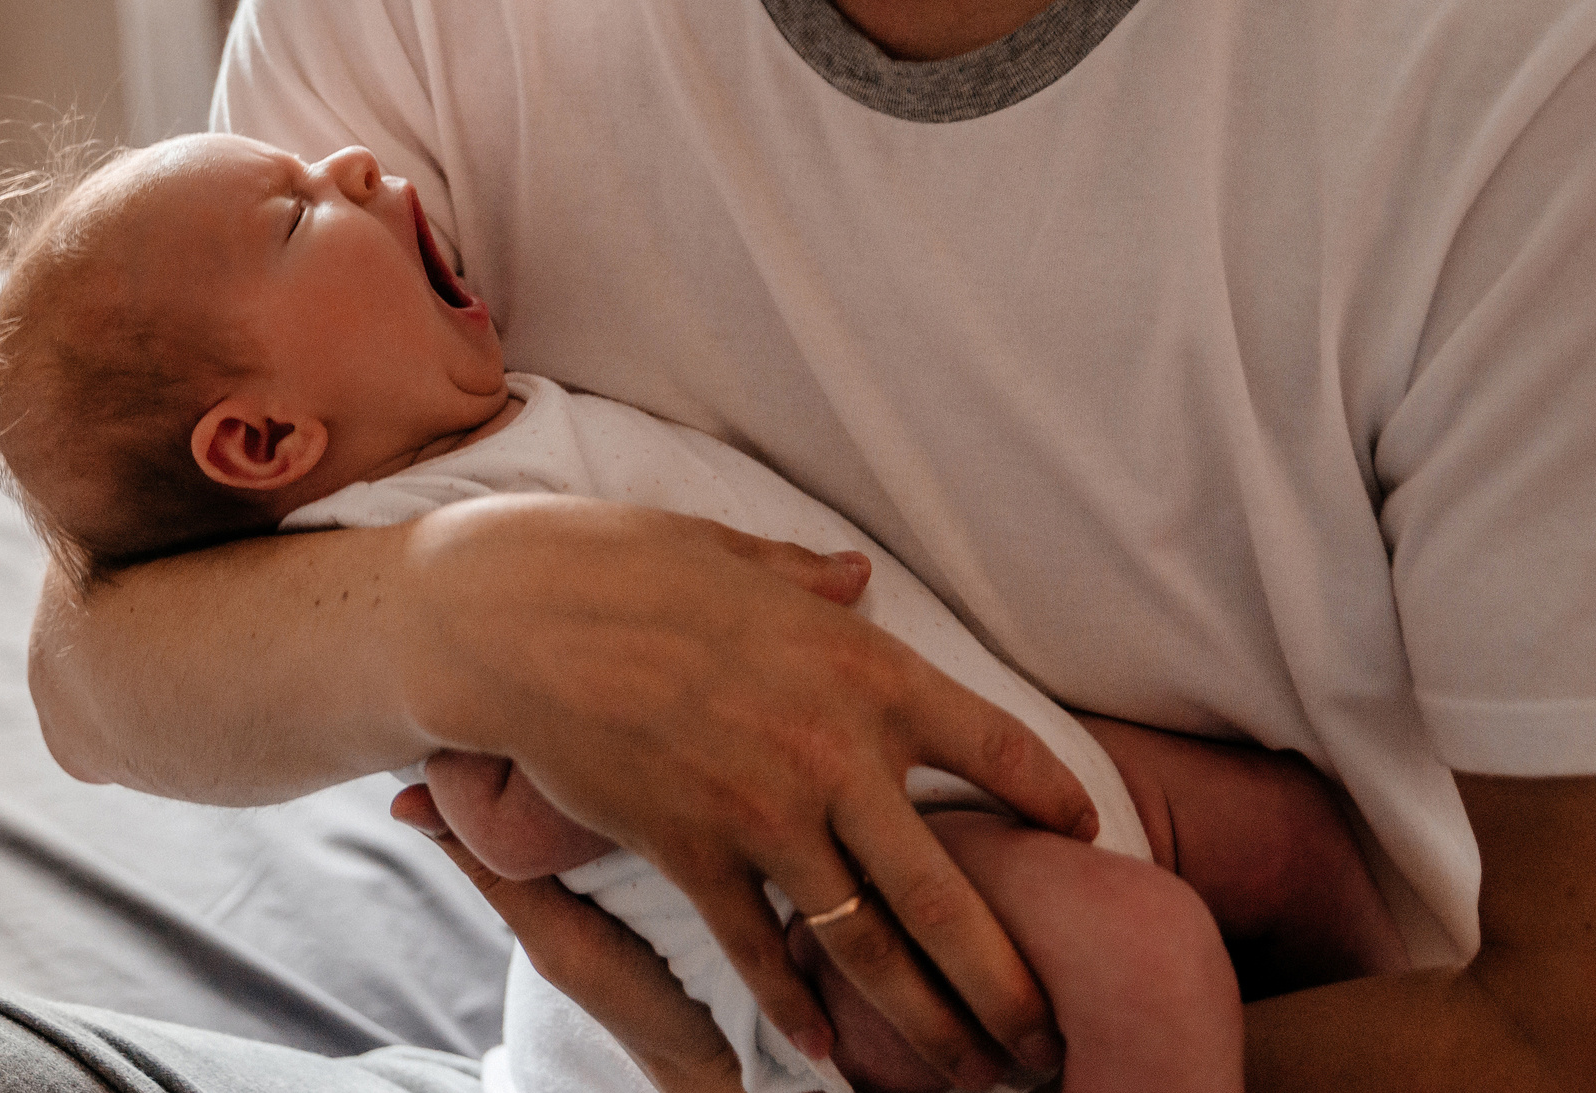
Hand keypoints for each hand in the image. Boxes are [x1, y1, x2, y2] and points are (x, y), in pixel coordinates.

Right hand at [396, 497, 1094, 1084]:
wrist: (508, 617)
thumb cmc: (618, 564)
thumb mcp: (732, 554)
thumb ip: (805, 581)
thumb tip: (852, 575)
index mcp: (864, 667)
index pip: (996, 745)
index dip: (1053, 796)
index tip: (1087, 837)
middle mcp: (833, 751)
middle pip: (948, 894)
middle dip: (1008, 982)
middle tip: (1048, 1042)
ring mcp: (762, 813)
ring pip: (869, 944)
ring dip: (927, 1021)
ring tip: (970, 1073)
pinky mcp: (691, 854)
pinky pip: (759, 949)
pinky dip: (796, 1006)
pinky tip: (825, 1049)